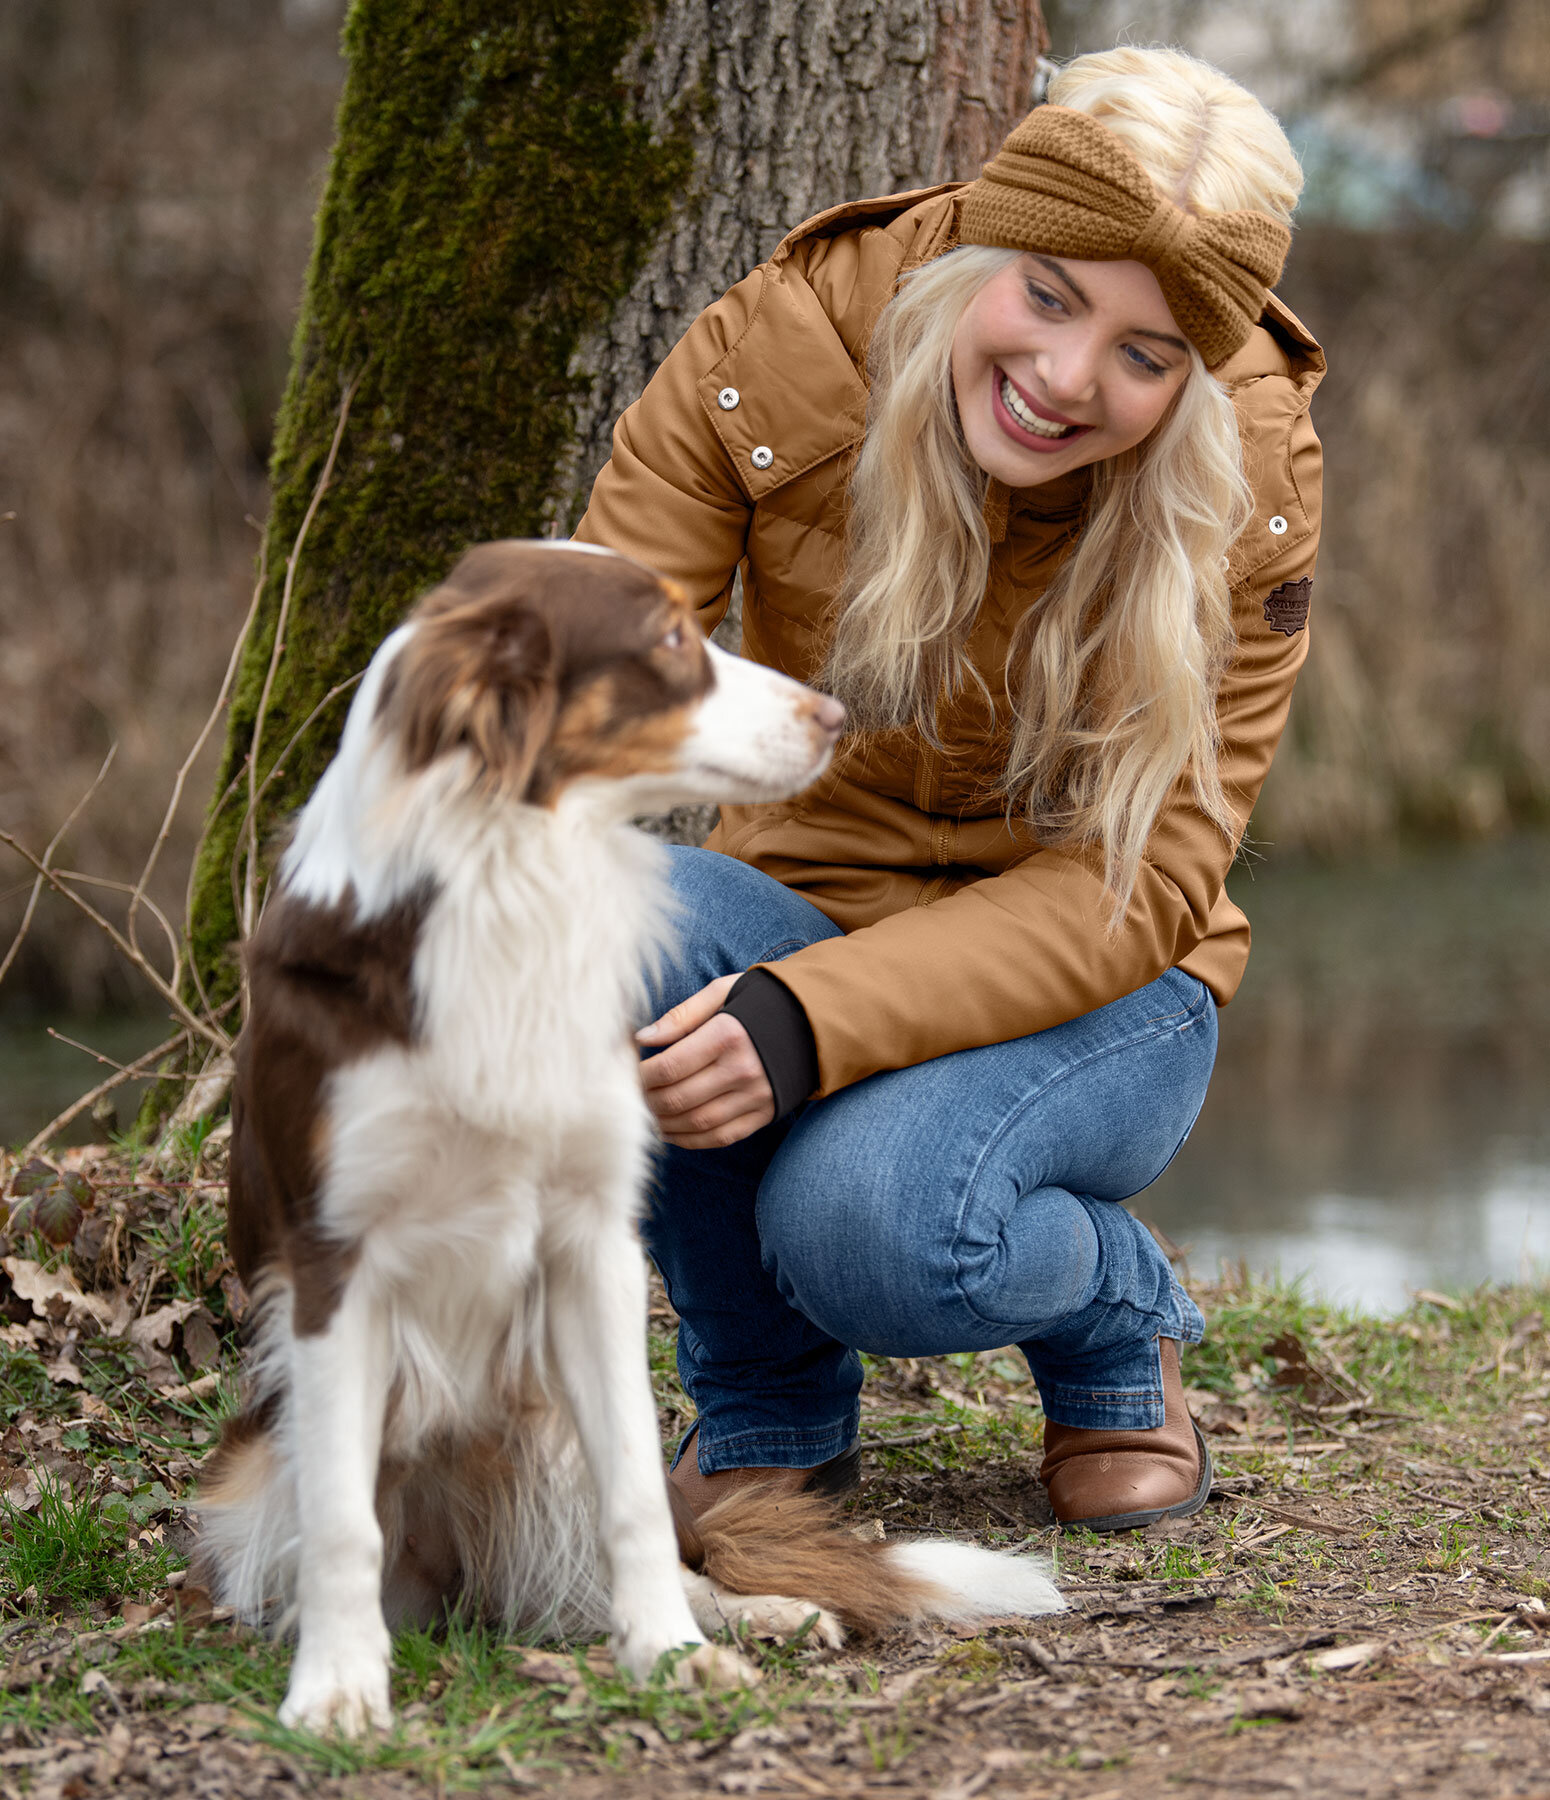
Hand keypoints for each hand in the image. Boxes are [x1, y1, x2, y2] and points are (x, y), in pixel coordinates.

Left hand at [637, 974, 773, 1148]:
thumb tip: (642, 1039)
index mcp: (728, 1035)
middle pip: (677, 1098)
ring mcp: (756, 1097)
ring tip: (645, 1115)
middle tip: (630, 1097)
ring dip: (663, 1124)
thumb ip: (681, 1016)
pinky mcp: (764, 1115)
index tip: (625, 1074)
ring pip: (695, 1123)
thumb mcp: (724, 991)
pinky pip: (720, 1137)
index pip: (669, 1066)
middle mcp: (742, 1069)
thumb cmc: (762, 1001)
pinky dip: (690, 1140)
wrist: (816, 1023)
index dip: (639, 1076)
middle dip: (646, 1101)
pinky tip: (670, 1132)